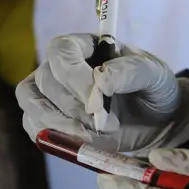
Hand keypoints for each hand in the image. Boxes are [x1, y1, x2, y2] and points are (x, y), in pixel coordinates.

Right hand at [15, 33, 188, 152]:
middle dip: (73, 108)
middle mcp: (58, 67)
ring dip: (60, 124)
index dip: (73, 78)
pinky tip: (81, 142)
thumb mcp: (155, 75)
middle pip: (45, 81)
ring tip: (93, 135)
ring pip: (32, 105)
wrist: (154, 121)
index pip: (61, 53)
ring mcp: (48, 94)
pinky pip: (33, 127)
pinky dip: (54, 138)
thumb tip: (101, 79)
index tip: (97, 104)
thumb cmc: (152, 90)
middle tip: (106, 125)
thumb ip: (132, 71)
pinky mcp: (45, 120)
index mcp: (82, 46)